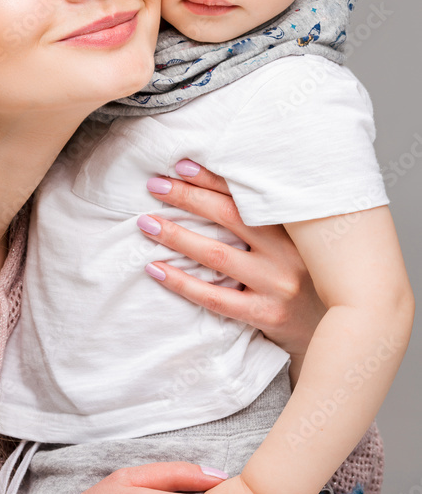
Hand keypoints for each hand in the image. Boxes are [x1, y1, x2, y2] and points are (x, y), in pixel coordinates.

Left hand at [139, 161, 325, 363]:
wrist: (347, 329)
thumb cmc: (309, 277)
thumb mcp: (301, 242)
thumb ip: (271, 218)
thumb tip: (217, 187)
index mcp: (295, 226)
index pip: (246, 194)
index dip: (213, 178)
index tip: (181, 165)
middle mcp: (288, 252)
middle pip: (228, 216)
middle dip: (187, 197)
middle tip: (154, 185)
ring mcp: (277, 285)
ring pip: (216, 255)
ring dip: (176, 235)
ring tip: (147, 222)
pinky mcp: (266, 316)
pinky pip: (214, 298)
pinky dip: (181, 282)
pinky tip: (155, 269)